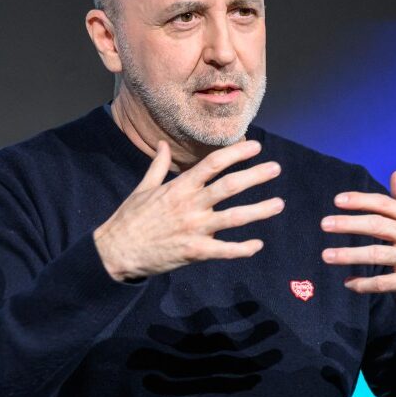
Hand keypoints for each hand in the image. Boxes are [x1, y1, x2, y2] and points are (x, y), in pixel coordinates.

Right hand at [93, 139, 284, 280]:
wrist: (117, 251)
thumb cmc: (130, 218)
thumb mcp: (143, 188)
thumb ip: (158, 166)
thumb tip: (160, 144)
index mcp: (179, 187)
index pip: (213, 164)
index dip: (236, 153)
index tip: (256, 146)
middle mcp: (190, 205)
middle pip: (230, 186)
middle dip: (256, 175)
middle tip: (276, 168)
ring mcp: (194, 229)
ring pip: (233, 217)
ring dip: (259, 211)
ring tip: (279, 204)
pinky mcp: (194, 252)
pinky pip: (225, 251)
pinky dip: (243, 249)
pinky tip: (257, 245)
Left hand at [320, 170, 395, 303]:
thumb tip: (395, 173)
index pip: (385, 204)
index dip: (361, 200)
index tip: (337, 200)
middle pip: (377, 226)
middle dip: (349, 224)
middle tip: (325, 224)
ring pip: (377, 255)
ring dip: (350, 255)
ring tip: (327, 255)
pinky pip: (384, 283)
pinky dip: (364, 284)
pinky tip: (348, 283)